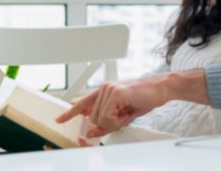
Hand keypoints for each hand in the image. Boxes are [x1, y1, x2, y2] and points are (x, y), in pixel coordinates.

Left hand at [56, 74, 172, 137]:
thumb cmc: (144, 99)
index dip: (70, 112)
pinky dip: (117, 120)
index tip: (59, 119)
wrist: (160, 88)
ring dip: (115, 122)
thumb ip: (106, 123)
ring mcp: (108, 89)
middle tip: (124, 116)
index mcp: (104, 91)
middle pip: (93, 118)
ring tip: (128, 111)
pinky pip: (107, 117)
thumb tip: (91, 132)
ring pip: (99, 119)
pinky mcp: (115, 93)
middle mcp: (103, 88)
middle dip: (109, 124)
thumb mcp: (123, 115)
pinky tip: (127, 111)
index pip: (83, 103)